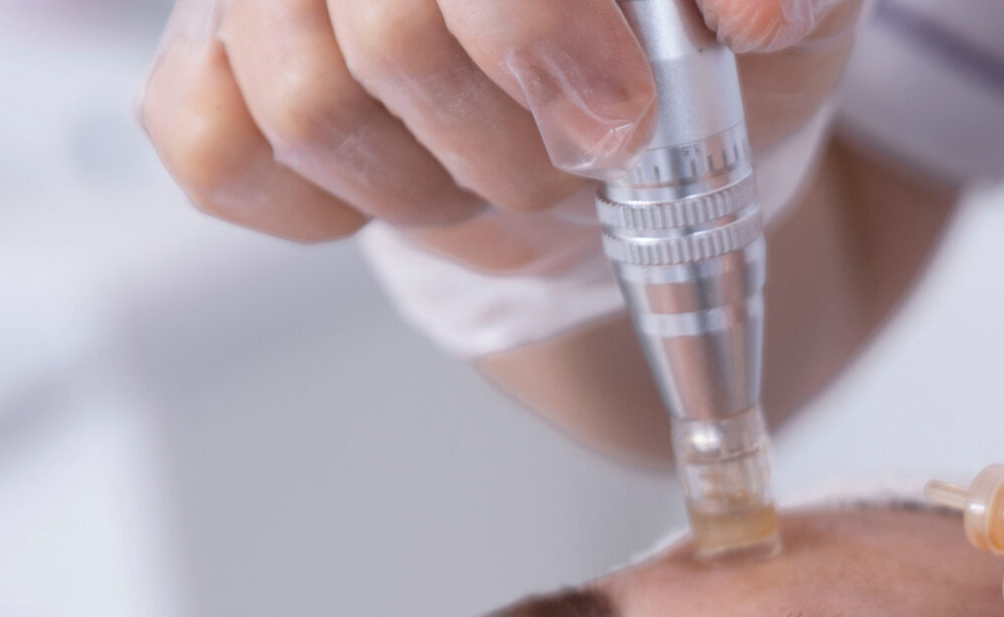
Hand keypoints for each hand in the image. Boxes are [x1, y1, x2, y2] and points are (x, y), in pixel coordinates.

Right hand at [141, 0, 857, 271]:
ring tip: (511, 170)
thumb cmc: (695, 39)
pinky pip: (215, 156)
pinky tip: (410, 178)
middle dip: (511, 140)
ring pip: (307, 108)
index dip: (531, 32)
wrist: (629, 126)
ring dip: (440, 183)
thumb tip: (749, 11)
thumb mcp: (789, 10)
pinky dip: (330, 209)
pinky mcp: (214, 69)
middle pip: (385, 36)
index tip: (620, 116)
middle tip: (583, 156)